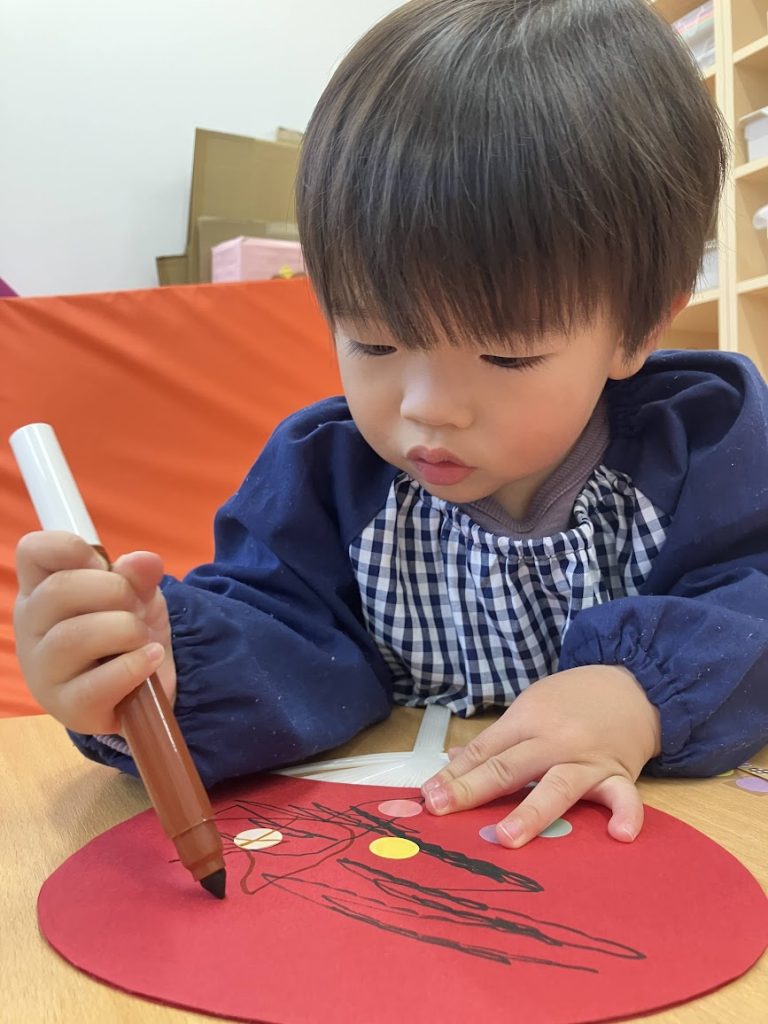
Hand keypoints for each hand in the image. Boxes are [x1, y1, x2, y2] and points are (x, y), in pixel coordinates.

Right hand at [14, 531, 175, 734]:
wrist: (146, 689)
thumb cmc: (126, 633)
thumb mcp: (139, 596)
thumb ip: (138, 576)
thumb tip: (145, 561)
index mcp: (41, 590)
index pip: (33, 552)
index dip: (73, 549)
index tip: (103, 564)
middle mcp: (32, 628)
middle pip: (58, 590)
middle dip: (114, 590)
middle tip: (135, 607)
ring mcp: (43, 671)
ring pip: (74, 637)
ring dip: (126, 630)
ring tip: (143, 637)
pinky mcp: (67, 707)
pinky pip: (96, 684)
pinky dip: (134, 666)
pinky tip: (151, 658)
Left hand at [421, 666, 661, 846]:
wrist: (632, 685)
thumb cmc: (573, 699)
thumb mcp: (530, 707)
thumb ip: (495, 739)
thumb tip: (453, 759)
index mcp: (527, 720)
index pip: (484, 751)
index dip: (455, 775)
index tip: (428, 796)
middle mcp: (554, 740)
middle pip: (509, 767)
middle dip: (473, 789)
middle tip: (441, 809)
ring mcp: (587, 758)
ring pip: (557, 785)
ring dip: (531, 811)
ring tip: (507, 837)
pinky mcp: (620, 773)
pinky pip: (624, 796)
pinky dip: (625, 814)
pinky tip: (619, 835)